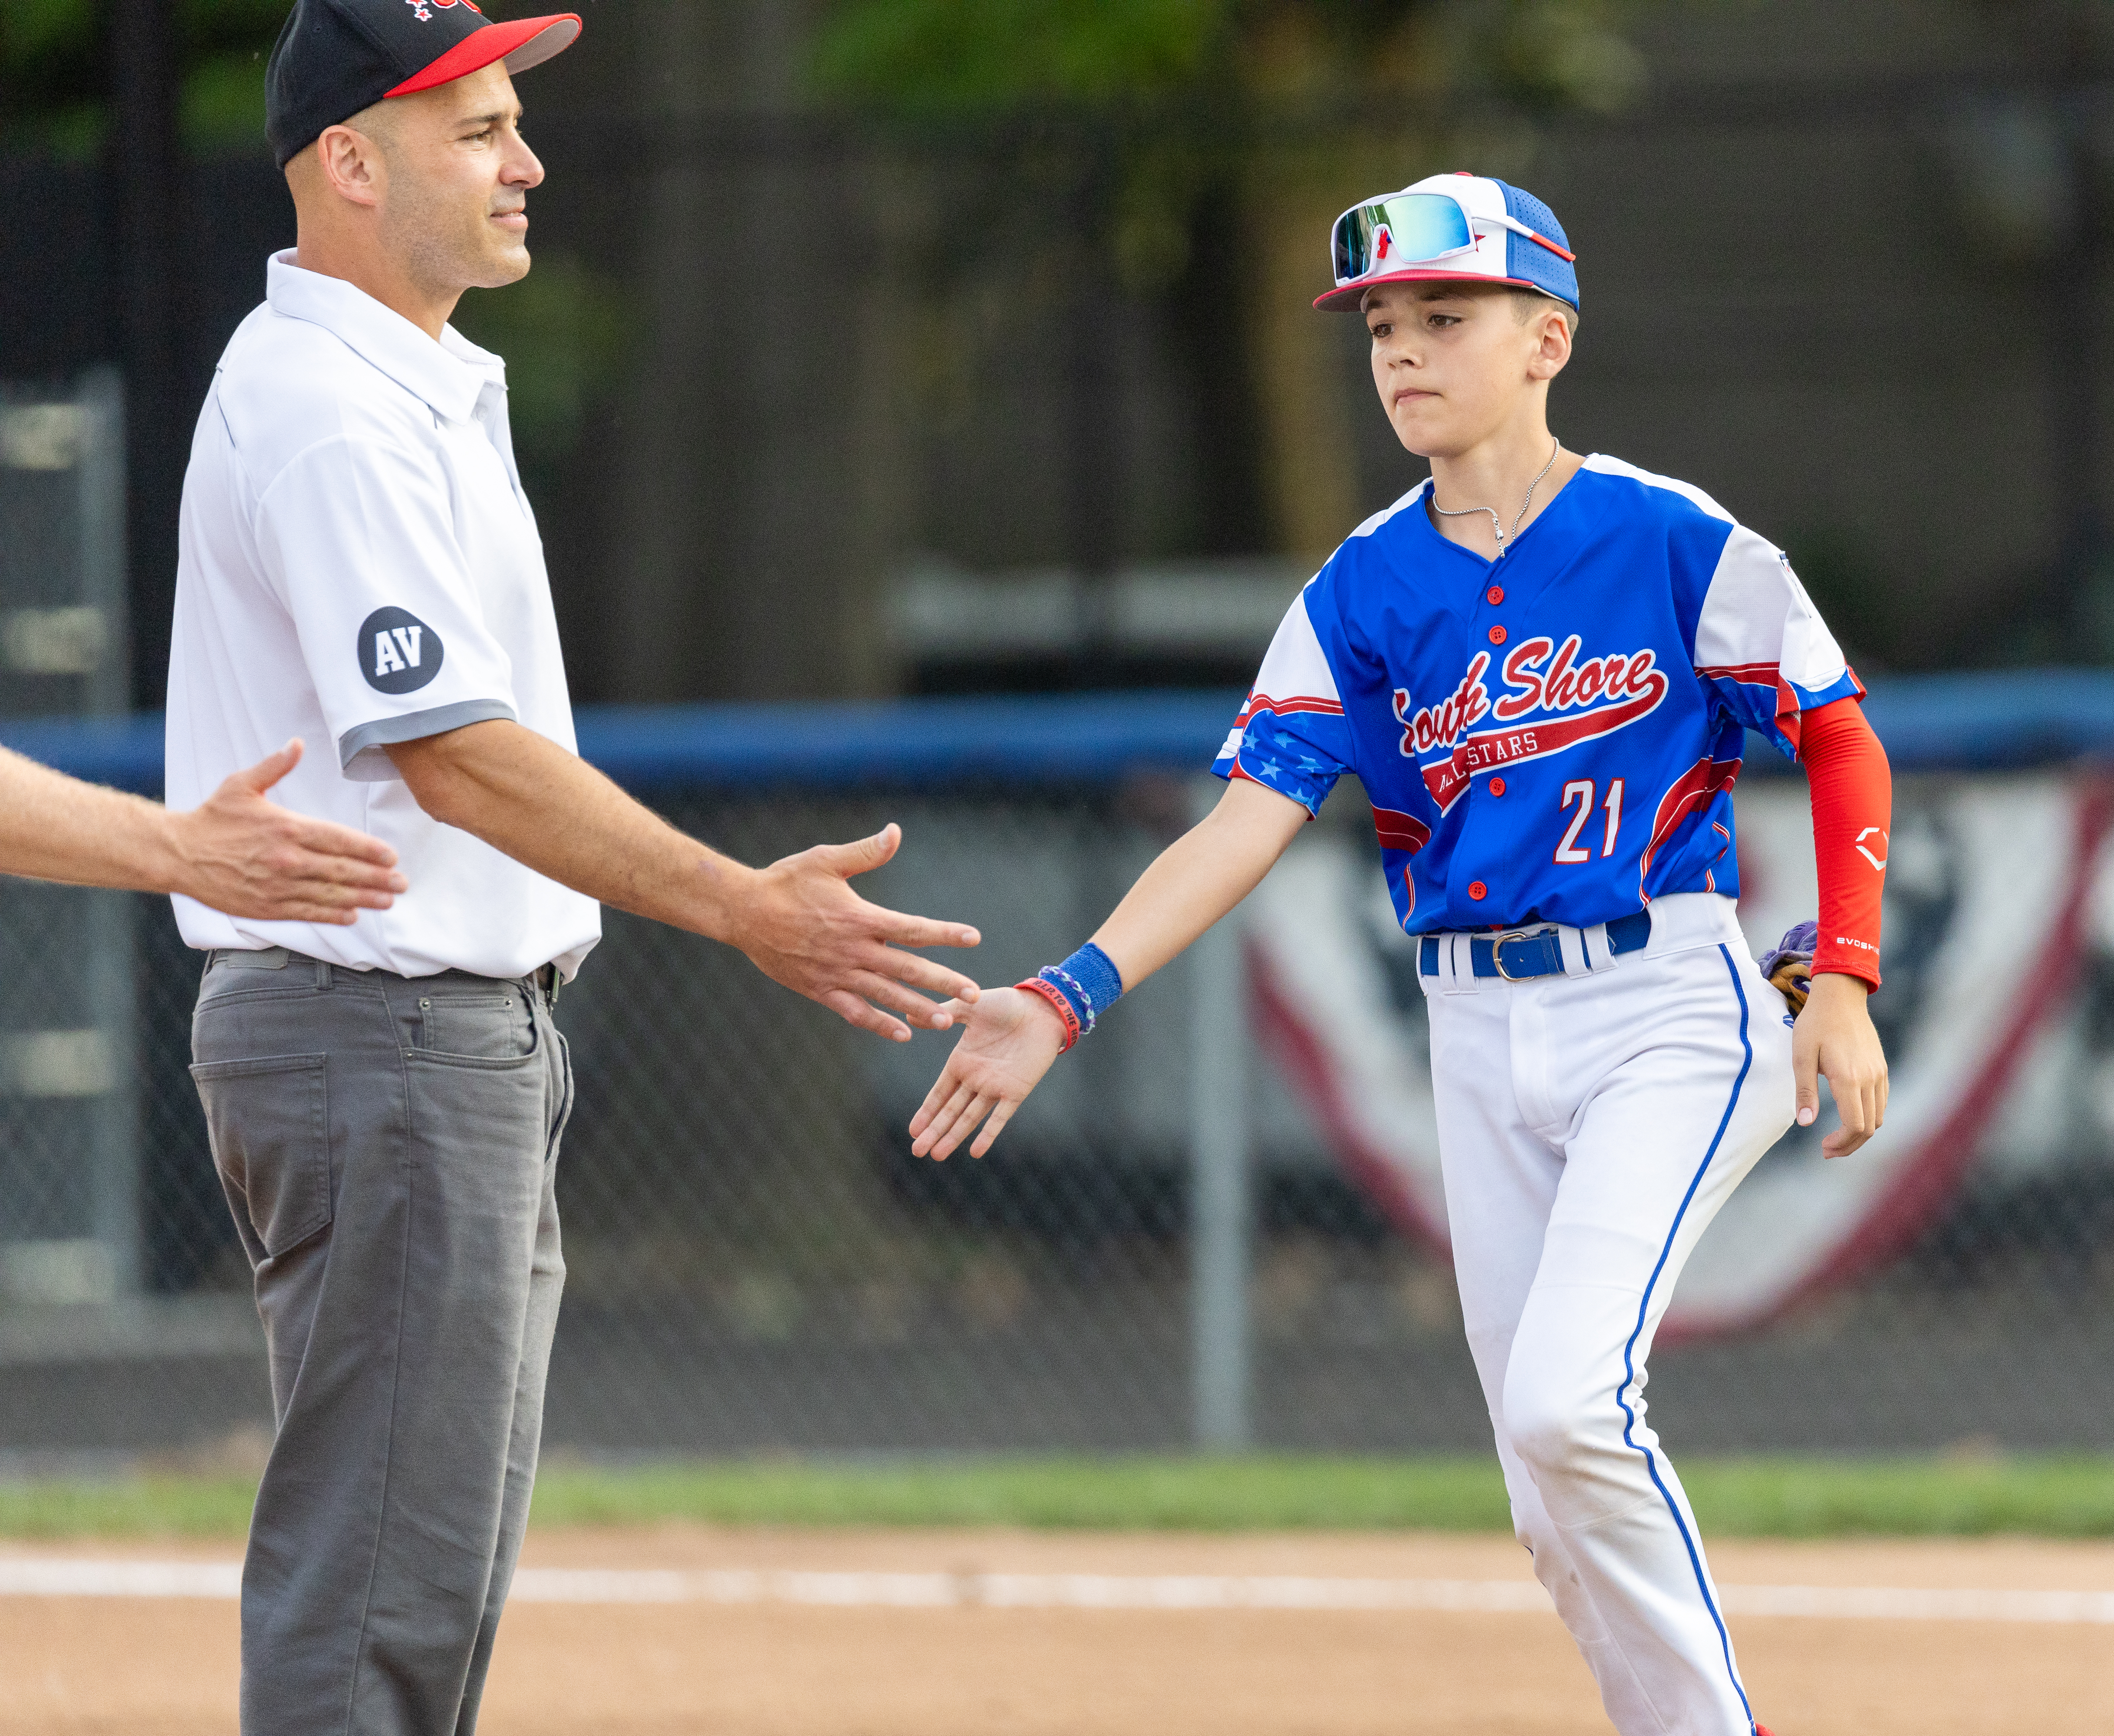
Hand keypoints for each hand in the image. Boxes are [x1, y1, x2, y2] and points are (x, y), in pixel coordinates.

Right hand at [171, 740, 407, 923]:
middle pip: (343, 870)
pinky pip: (307, 912)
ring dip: (363, 898)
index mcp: (287, 828)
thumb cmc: (213, 818)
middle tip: (401, 882)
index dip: (369, 850)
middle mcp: (288, 859)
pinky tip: (353, 914)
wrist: (179, 853)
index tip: (392, 857)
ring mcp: (278, 885)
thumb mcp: (242, 785)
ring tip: (388, 899)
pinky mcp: (266, 906)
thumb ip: (274, 766)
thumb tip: (296, 743)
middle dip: (377, 878)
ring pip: (331, 894)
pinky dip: (333, 915)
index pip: (340, 840)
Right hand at [735, 823, 980, 1041]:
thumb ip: (865, 852)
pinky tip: (903, 1034)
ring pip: (885, 997)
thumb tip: (895, 832)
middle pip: (907, 970)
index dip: (944, 934)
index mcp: (859, 918)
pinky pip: (855, 1012)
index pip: (912, 929)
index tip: (973, 938)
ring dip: (918, 1010)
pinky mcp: (820, 990)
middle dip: (943, 983)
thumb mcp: (825, 860)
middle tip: (974, 995)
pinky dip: (879, 1024)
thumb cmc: (785, 881)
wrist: (742, 912)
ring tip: (947, 1021)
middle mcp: (852, 951)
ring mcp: (836, 974)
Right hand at [910, 986, 1067, 1159]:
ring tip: (937, 1155)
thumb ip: (944, 1014)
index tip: (912, 1131)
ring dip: (954, 1136)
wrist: (1041, 1009)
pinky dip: (989, 1133)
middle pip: (951, 1111)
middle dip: (934, 1131)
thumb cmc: (1006, 1004)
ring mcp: (996, 1086)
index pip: (939, 1093)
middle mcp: (976, 1079)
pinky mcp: (1016, 1090)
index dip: (926, 1112)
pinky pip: (1000, 1116)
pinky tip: (976, 1151)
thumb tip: (909, 1015)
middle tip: (917, 1152)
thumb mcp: (970, 1006)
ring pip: (970, 1118)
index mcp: (962, 1061)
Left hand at [1792, 971, 1888, 1157]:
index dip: (1841, 1144)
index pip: (1855, 1126)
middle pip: (1870, 1127)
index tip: (1823, 1148)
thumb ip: (1804, 1091)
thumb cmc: (1815, 1024)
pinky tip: (1849, 1116)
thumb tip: (1805, 1123)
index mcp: (1849, 1078)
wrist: (1840, 997)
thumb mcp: (1800, 1056)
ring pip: (1879, 1117)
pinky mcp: (1881, 1068)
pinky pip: (1881, 1102)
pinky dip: (1868, 1116)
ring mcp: (1879, 1073)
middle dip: (1850, 1145)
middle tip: (1827, 1151)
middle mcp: (1870, 1079)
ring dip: (1860, 1133)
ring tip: (1837, 1139)